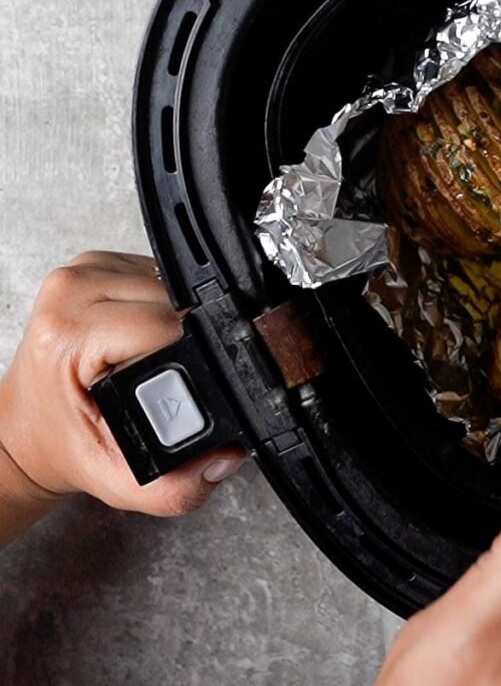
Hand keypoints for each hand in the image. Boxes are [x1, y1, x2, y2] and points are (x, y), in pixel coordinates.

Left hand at [0, 251, 245, 535]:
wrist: (26, 429)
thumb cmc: (64, 442)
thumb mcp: (118, 479)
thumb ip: (177, 483)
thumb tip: (228, 455)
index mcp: (68, 333)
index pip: (164, 324)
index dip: (188, 357)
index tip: (177, 386)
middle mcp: (71, 291)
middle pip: (171, 299)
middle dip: (184, 339)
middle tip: (163, 377)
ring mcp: (81, 270)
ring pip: (169, 281)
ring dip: (176, 318)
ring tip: (153, 357)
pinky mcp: (95, 263)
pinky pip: (155, 273)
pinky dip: (164, 303)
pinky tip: (148, 334)